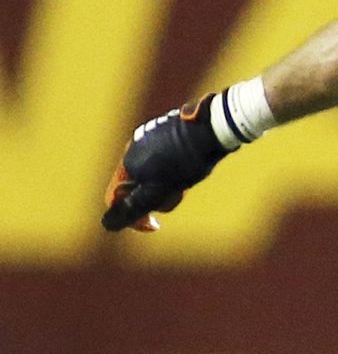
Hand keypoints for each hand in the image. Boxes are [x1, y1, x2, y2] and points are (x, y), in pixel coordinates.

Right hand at [102, 93, 230, 231]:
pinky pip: (167, 159)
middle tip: (179, 192)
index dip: (133, 217)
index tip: (154, 225)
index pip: (115, 198)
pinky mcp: (170, 131)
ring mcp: (152, 136)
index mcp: (127, 160)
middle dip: (156, 197)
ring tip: (188, 177)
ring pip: (154, 173)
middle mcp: (135, 146)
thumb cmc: (186, 161)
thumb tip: (108, 224)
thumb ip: (133, 208)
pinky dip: (177, 168)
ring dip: (169, 183)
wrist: (213, 127)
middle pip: (137, 186)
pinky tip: (194, 164)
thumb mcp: (158, 191)